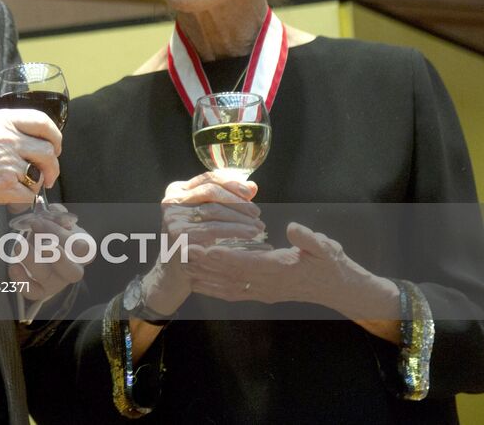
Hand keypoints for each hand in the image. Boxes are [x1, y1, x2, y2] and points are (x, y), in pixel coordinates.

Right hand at [0, 107, 61, 204]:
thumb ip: (10, 127)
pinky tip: (13, 197)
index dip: (54, 136)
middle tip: (47, 174)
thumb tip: (36, 139)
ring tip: (26, 185)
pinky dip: (25, 199)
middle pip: (48, 151)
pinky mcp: (5, 186)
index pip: (43, 122)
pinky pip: (30, 195)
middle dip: (52, 166)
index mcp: (4, 121)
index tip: (54, 146)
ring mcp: (8, 163)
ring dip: (38, 183)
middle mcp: (8, 139)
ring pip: (41, 174)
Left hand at [6, 204, 83, 302]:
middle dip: (57, 257)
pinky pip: (32, 292)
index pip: (84, 250)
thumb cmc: (50, 230)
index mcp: (81, 250)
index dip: (68, 238)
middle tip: (42, 242)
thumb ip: (55, 214)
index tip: (49, 223)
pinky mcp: (39, 290)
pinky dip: (22, 280)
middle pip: (72, 271)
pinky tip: (13, 266)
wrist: (37, 244)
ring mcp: (56, 282)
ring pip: (48, 279)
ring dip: (32, 261)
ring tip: (19, 245)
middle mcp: (72, 269)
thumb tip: (50, 212)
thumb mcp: (54, 218)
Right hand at [148, 171, 261, 313]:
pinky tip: (250, 234)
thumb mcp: (207, 217)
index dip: (231, 182)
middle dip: (238, 201)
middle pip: (210, 191)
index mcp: (177, 191)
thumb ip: (227, 200)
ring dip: (240, 217)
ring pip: (213, 210)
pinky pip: (213, 229)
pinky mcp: (178, 235)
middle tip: (257, 213)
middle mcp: (171, 201)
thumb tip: (252, 186)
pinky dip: (235, 230)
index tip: (251, 192)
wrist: (174, 272)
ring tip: (258, 226)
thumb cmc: (195, 242)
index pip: (207, 178)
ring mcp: (173, 218)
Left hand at [186, 222, 399, 325]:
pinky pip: (235, 294)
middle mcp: (270, 284)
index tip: (206, 248)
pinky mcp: (263, 295)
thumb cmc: (332, 264)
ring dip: (206, 279)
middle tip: (184, 254)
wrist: (341, 289)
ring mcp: (265, 292)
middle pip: (232, 275)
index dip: (227, 256)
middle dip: (207, 266)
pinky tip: (199, 284)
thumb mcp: (326, 247)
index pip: (250, 263)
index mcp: (282, 269)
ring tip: (183, 268)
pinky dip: (215, 290)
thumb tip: (294, 228)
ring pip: (229, 287)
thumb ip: (309, 239)